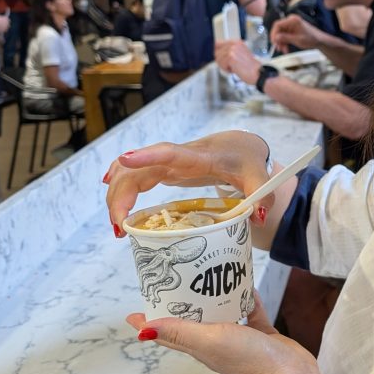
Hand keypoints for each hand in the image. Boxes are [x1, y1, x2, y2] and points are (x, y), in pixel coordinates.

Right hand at [104, 129, 270, 235]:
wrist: (240, 145)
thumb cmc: (247, 161)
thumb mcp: (259, 178)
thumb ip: (263, 196)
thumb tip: (258, 218)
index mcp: (200, 157)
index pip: (171, 152)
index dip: (148, 155)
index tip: (127, 159)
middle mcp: (178, 157)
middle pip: (139, 170)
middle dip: (122, 194)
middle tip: (120, 227)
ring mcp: (167, 162)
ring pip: (131, 173)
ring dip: (118, 196)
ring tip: (118, 227)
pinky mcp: (163, 168)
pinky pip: (134, 174)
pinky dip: (119, 184)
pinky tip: (110, 196)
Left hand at [127, 291, 319, 373]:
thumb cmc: (247, 359)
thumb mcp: (209, 340)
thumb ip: (180, 331)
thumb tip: (142, 330)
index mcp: (199, 346)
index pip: (167, 334)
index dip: (149, 323)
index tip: (135, 309)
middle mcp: (215, 343)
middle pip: (191, 321)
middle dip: (179, 304)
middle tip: (172, 279)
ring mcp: (238, 339)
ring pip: (220, 314)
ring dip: (213, 298)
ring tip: (209, 274)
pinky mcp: (261, 335)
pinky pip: (250, 312)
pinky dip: (246, 298)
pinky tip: (248, 283)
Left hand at [214, 38, 260, 84]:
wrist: (257, 73)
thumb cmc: (250, 67)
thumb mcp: (240, 55)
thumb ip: (229, 51)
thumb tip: (216, 52)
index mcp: (237, 42)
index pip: (218, 43)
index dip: (217, 52)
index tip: (219, 57)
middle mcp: (234, 44)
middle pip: (217, 52)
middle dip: (221, 61)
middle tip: (230, 65)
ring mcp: (232, 50)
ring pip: (218, 59)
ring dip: (224, 66)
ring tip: (234, 67)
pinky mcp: (231, 57)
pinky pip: (222, 64)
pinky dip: (227, 69)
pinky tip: (234, 69)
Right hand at [270, 14, 321, 52]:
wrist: (319, 40)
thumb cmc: (311, 38)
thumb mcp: (297, 39)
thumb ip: (285, 38)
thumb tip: (275, 37)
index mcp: (293, 20)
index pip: (278, 24)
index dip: (273, 33)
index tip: (273, 42)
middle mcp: (291, 21)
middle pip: (278, 30)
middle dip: (278, 40)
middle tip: (278, 48)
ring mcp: (291, 25)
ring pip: (280, 34)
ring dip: (281, 43)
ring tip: (284, 50)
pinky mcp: (292, 30)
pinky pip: (284, 36)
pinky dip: (284, 42)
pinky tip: (285, 48)